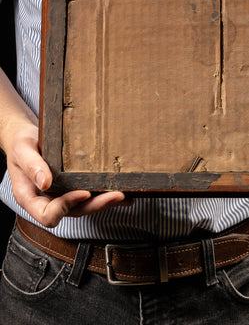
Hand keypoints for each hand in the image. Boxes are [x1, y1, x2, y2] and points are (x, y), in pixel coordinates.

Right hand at [5, 119, 128, 227]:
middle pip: (73, 212)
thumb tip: (46, 183)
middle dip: (96, 205)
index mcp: (30, 198)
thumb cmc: (21, 144)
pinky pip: (89, 195)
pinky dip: (105, 195)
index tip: (82, 193)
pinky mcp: (72, 187)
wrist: (27, 138)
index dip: (66, 207)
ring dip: (104, 202)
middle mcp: (48, 201)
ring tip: (124, 194)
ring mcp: (61, 195)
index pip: (48, 214)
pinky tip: (123, 192)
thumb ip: (32, 166)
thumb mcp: (22, 150)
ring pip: (84, 206)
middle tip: (116, 195)